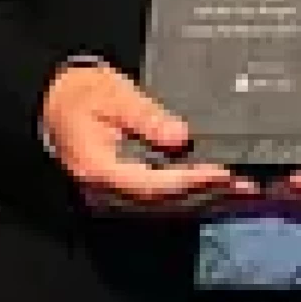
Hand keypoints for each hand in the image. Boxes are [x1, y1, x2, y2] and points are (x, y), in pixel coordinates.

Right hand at [41, 61, 249, 214]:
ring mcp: (114, 195)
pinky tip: (217, 190)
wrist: (54, 101)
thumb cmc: (79, 95)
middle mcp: (106, 191)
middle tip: (246, 186)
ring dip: (204, 200)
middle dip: (207, 195)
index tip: (221, 174)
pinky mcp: (125, 191)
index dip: (189, 183)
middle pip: (163, 203)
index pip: (151, 185)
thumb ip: (145, 116)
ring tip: (242, 190)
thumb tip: (179, 136)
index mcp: (98, 168)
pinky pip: (161, 200)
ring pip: (165, 207)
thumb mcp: (112, 94)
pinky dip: (191, 195)